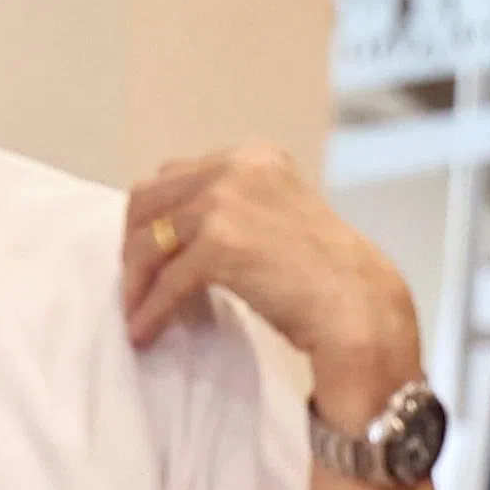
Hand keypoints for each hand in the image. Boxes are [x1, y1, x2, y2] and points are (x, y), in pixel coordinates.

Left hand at [124, 146, 422, 417]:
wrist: (357, 303)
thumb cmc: (321, 271)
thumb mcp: (275, 214)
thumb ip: (232, 206)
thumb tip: (171, 227)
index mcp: (252, 157)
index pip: (174, 176)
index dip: (152, 217)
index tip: (147, 251)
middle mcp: (237, 168)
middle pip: (148, 200)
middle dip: (133, 243)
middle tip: (133, 281)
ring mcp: (225, 202)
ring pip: (149, 242)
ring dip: (135, 282)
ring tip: (134, 311)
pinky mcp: (218, 244)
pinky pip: (165, 282)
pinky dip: (150, 310)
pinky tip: (145, 332)